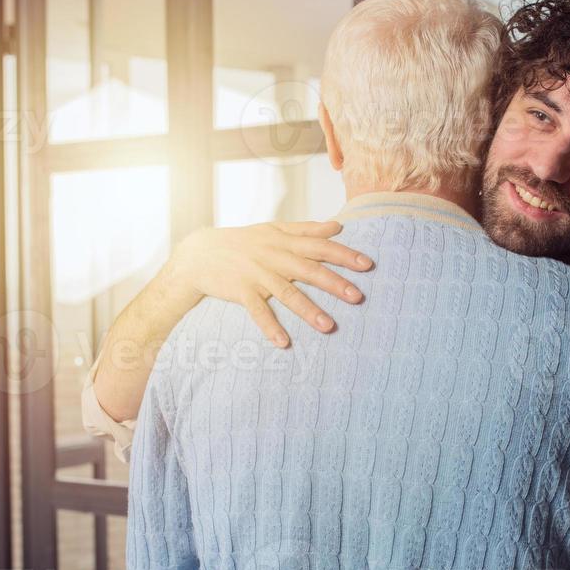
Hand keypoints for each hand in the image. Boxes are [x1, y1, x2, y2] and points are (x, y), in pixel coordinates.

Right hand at [160, 221, 373, 346]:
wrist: (201, 253)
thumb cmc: (244, 241)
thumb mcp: (275, 230)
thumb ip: (307, 229)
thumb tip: (337, 226)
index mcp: (285, 241)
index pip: (320, 246)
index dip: (344, 255)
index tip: (367, 265)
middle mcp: (274, 257)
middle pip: (309, 270)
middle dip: (334, 283)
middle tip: (357, 297)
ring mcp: (257, 275)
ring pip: (287, 293)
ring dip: (308, 310)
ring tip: (329, 327)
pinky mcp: (241, 291)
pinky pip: (257, 311)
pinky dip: (270, 327)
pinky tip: (284, 343)